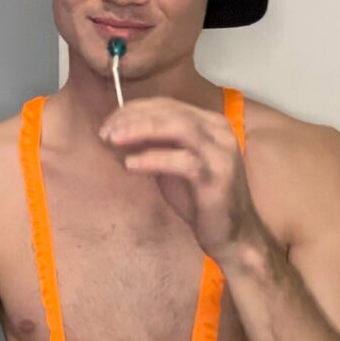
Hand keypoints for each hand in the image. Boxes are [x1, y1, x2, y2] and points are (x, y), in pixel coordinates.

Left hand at [99, 96, 262, 264]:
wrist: (234, 235)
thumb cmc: (201, 200)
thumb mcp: (173, 166)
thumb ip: (154, 146)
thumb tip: (119, 133)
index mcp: (209, 124)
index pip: (167, 105)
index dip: (134, 110)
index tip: (108, 122)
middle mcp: (219, 131)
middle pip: (170, 111)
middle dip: (133, 118)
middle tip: (105, 131)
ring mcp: (221, 152)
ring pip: (179, 127)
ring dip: (142, 130)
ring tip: (114, 139)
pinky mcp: (217, 176)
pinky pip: (183, 161)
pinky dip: (154, 159)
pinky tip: (132, 165)